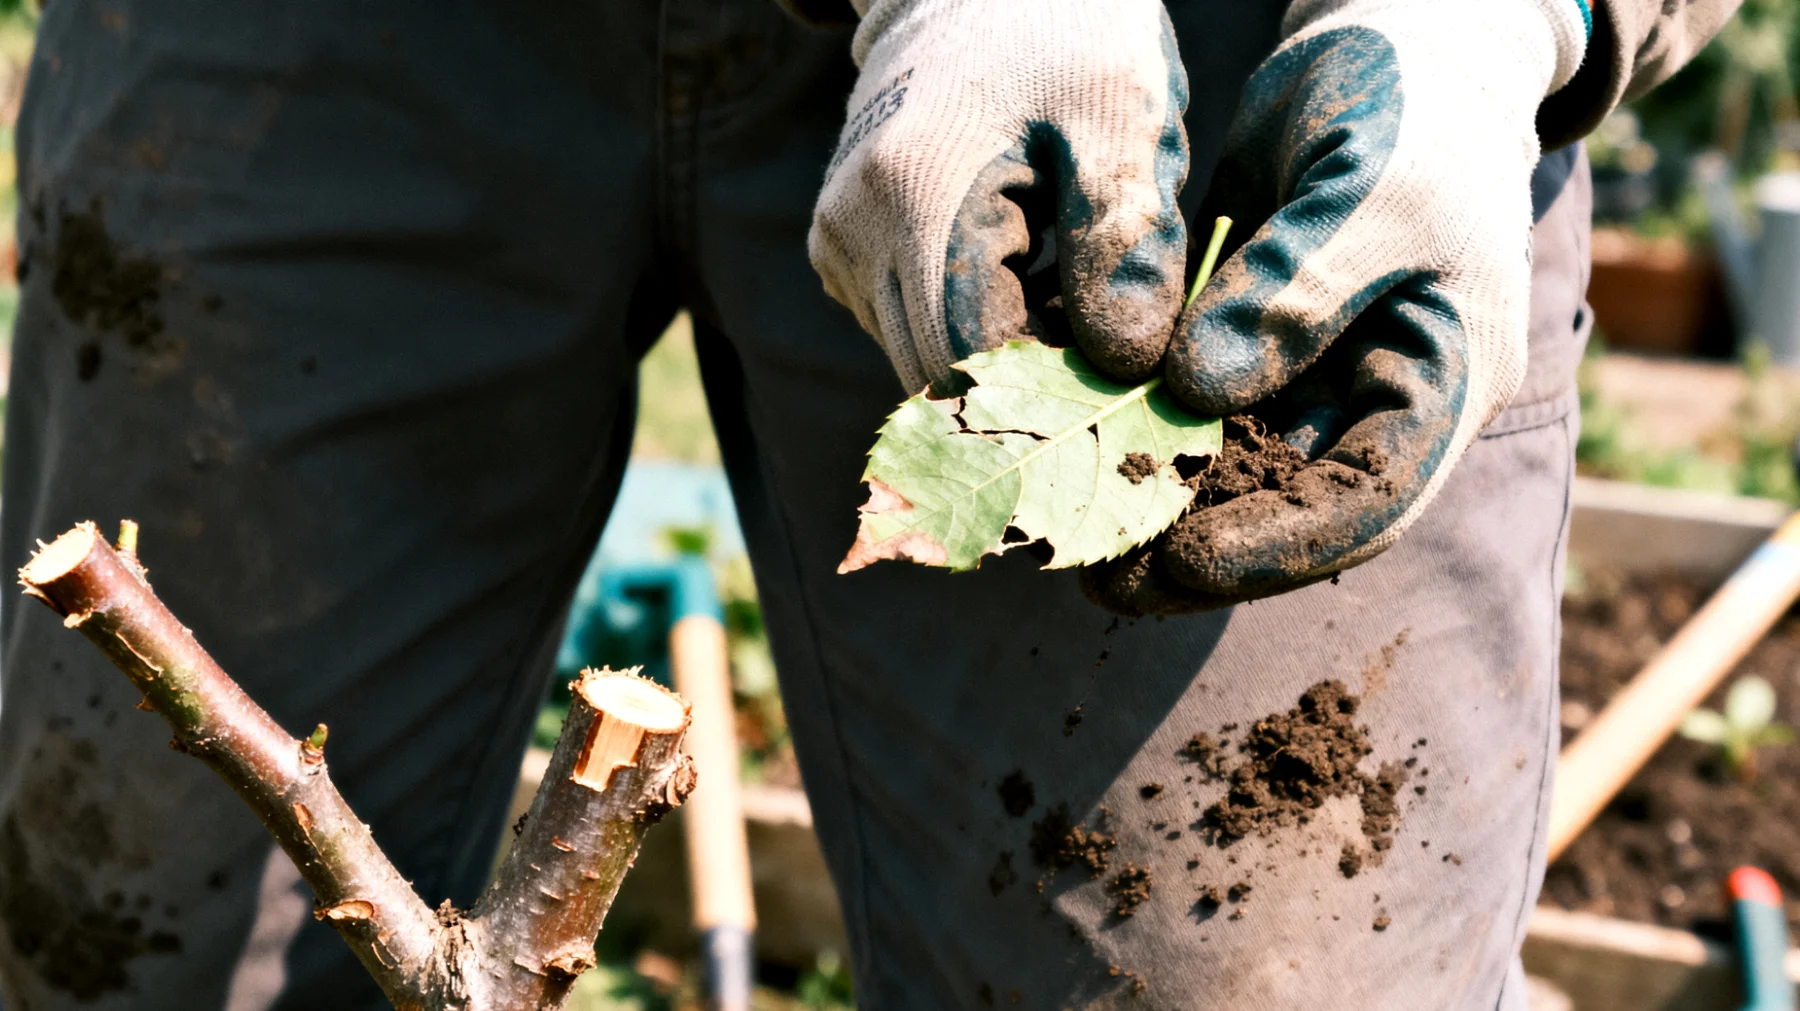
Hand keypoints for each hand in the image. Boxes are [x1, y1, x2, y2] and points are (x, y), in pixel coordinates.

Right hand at [809, 0, 1189, 393]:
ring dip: (1004, 351)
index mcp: (914, 201)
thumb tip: (1130, 370)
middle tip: (1111, 335)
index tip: (1127, 365)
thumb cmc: (1063, 36)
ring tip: (1074, 284)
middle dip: (1030, 380)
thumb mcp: (1122, 118)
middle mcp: (853, 237)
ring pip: (923, 359)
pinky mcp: (842, 250)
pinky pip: (911, 324)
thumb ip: (1127, 245)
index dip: (1055, 386)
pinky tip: (1029, 269)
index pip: (972, 362)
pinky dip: (975, 321)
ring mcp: (839, 246)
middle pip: (938, 375)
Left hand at [1083, 0, 1591, 614]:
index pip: (1371, 499)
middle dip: (1201, 549)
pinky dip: (1131, 423)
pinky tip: (1062, 444)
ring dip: (1154, 502)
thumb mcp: (1374, 193)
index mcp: (1444, 379)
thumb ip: (1294, 293)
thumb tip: (1193, 392)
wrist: (1395, 36)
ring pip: (1231, 465)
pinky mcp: (1247, 336)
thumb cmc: (1415, 105)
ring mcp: (1310, 370)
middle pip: (1292, 507)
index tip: (1187, 559)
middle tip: (1103, 577)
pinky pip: (1188, 399)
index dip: (1282, 544)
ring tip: (1066, 532)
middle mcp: (1375, 394)